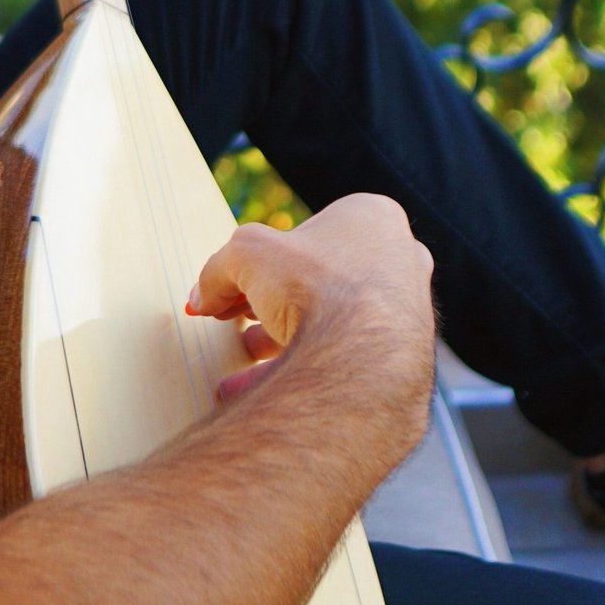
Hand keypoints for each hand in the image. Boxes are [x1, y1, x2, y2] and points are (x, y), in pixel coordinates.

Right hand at [185, 194, 437, 404]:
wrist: (361, 355)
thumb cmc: (315, 285)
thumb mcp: (245, 256)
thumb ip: (218, 271)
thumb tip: (201, 296)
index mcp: (371, 218)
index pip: (303, 236)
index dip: (257, 262)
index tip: (228, 286)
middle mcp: (398, 261)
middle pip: (314, 280)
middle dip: (267, 301)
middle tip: (231, 315)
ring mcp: (403, 312)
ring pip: (328, 322)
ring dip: (279, 338)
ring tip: (243, 352)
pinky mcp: (397, 357)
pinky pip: (338, 360)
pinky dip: (296, 370)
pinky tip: (253, 386)